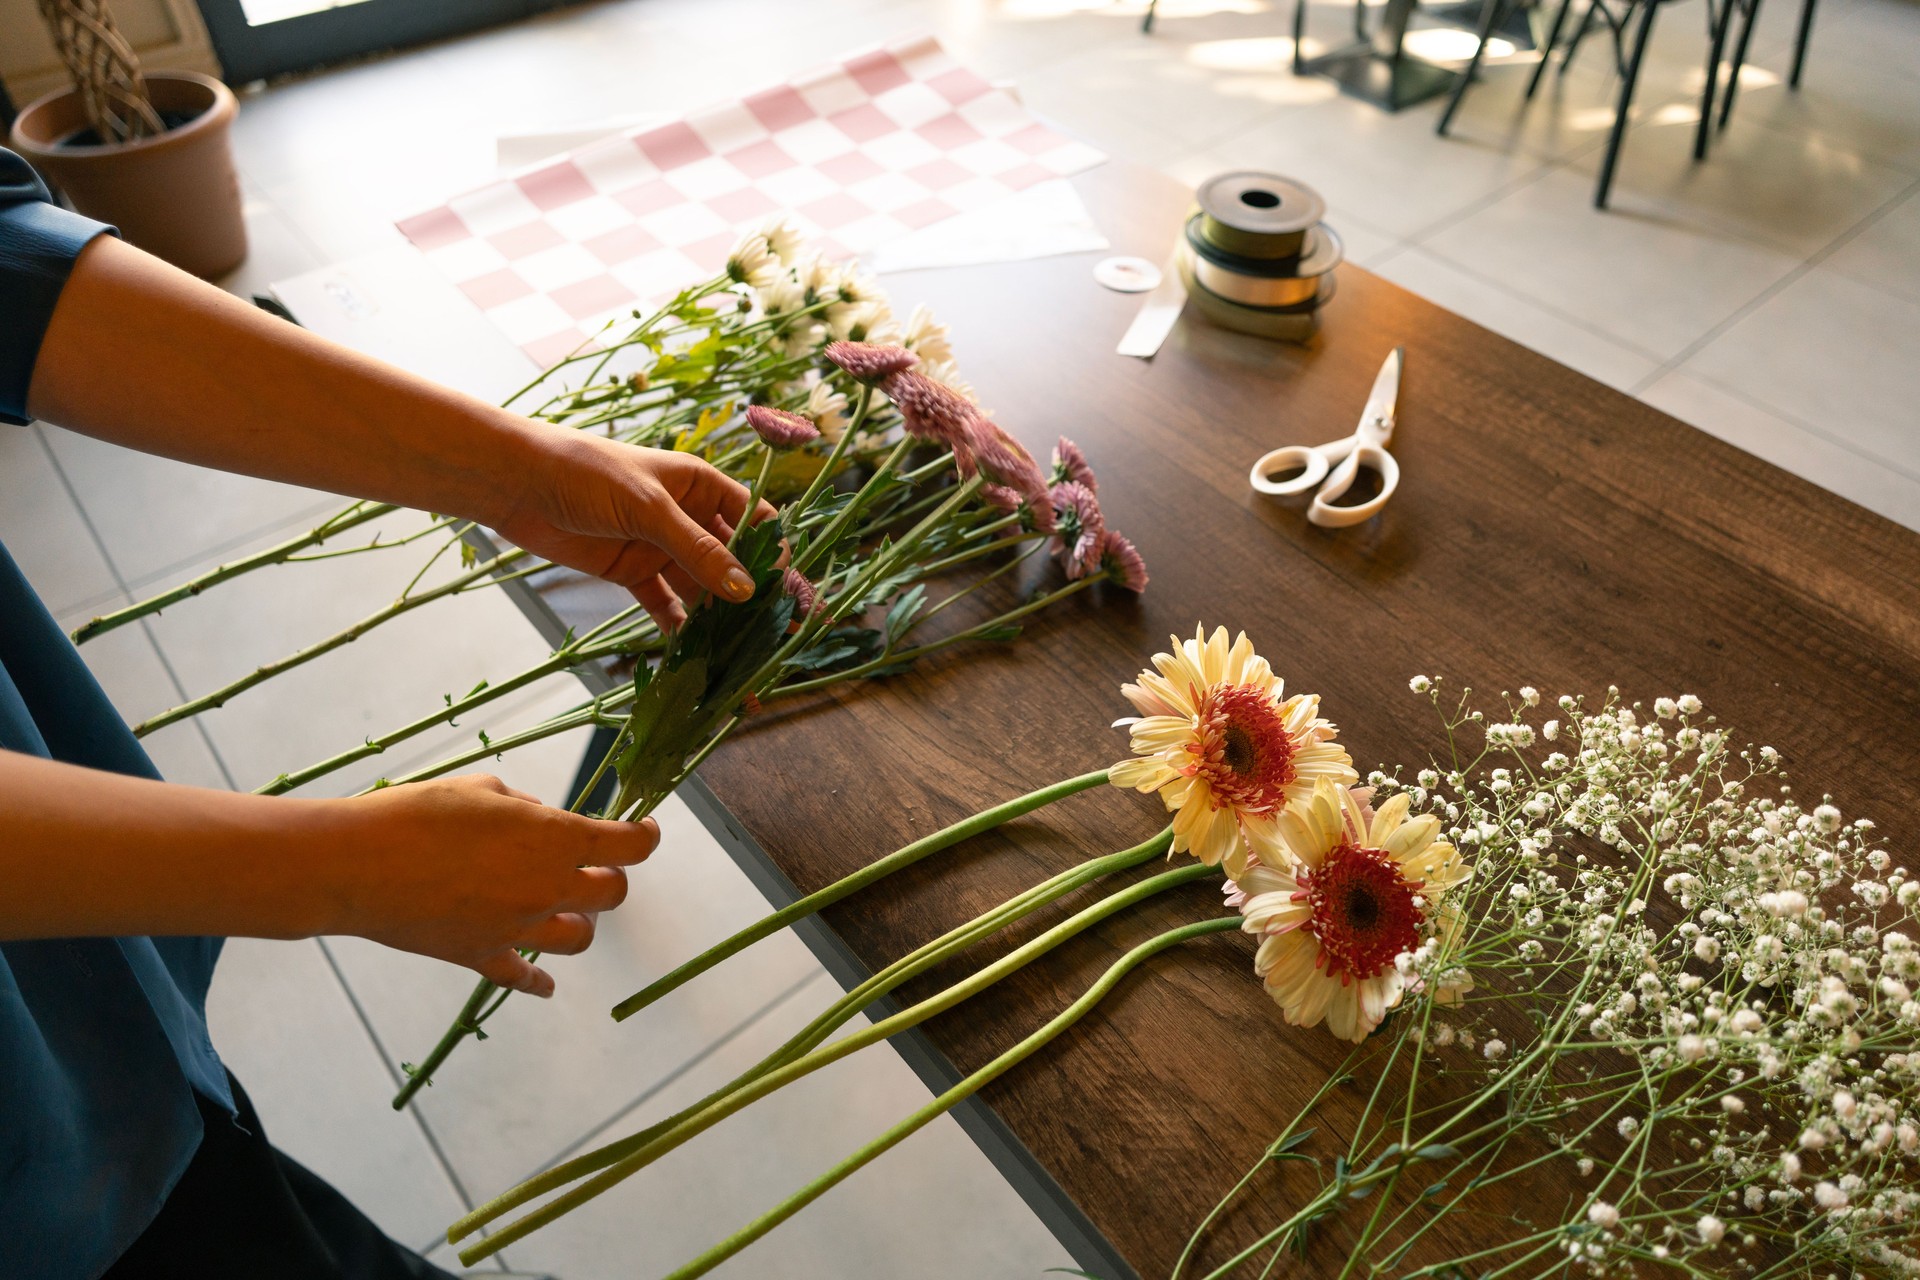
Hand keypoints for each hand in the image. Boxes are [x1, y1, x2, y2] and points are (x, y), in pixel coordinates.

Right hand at [317, 773, 656, 995]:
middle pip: (612, 895)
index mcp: (555, 840)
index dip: (644, 836)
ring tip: (566, 908)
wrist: (356, 865)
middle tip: (592, 865)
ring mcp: (516, 929)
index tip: (643, 828)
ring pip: (579, 940)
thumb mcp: (481, 791)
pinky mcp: (481, 956)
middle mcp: (546, 889)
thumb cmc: (417, 812)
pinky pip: (524, 978)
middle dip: (609, 878)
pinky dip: (538, 981)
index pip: (629, 847)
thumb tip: (542, 819)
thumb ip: (524, 808)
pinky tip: (544, 983)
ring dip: (581, 922)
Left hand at [493, 428, 778, 630]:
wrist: (516, 483)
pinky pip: (665, 604)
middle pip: (733, 558)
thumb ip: (697, 550)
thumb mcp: (649, 509)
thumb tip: (745, 590)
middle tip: (771, 630)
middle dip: (751, 593)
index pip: (755, 519)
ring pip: (701, 586)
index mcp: (702, 486)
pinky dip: (678, 626)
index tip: (785, 589)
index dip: (774, 551)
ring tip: (736, 650)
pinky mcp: (633, 572)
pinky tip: (692, 652)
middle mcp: (688, 517)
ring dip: (718, 615)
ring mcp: (661, 546)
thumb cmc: (586, 473)